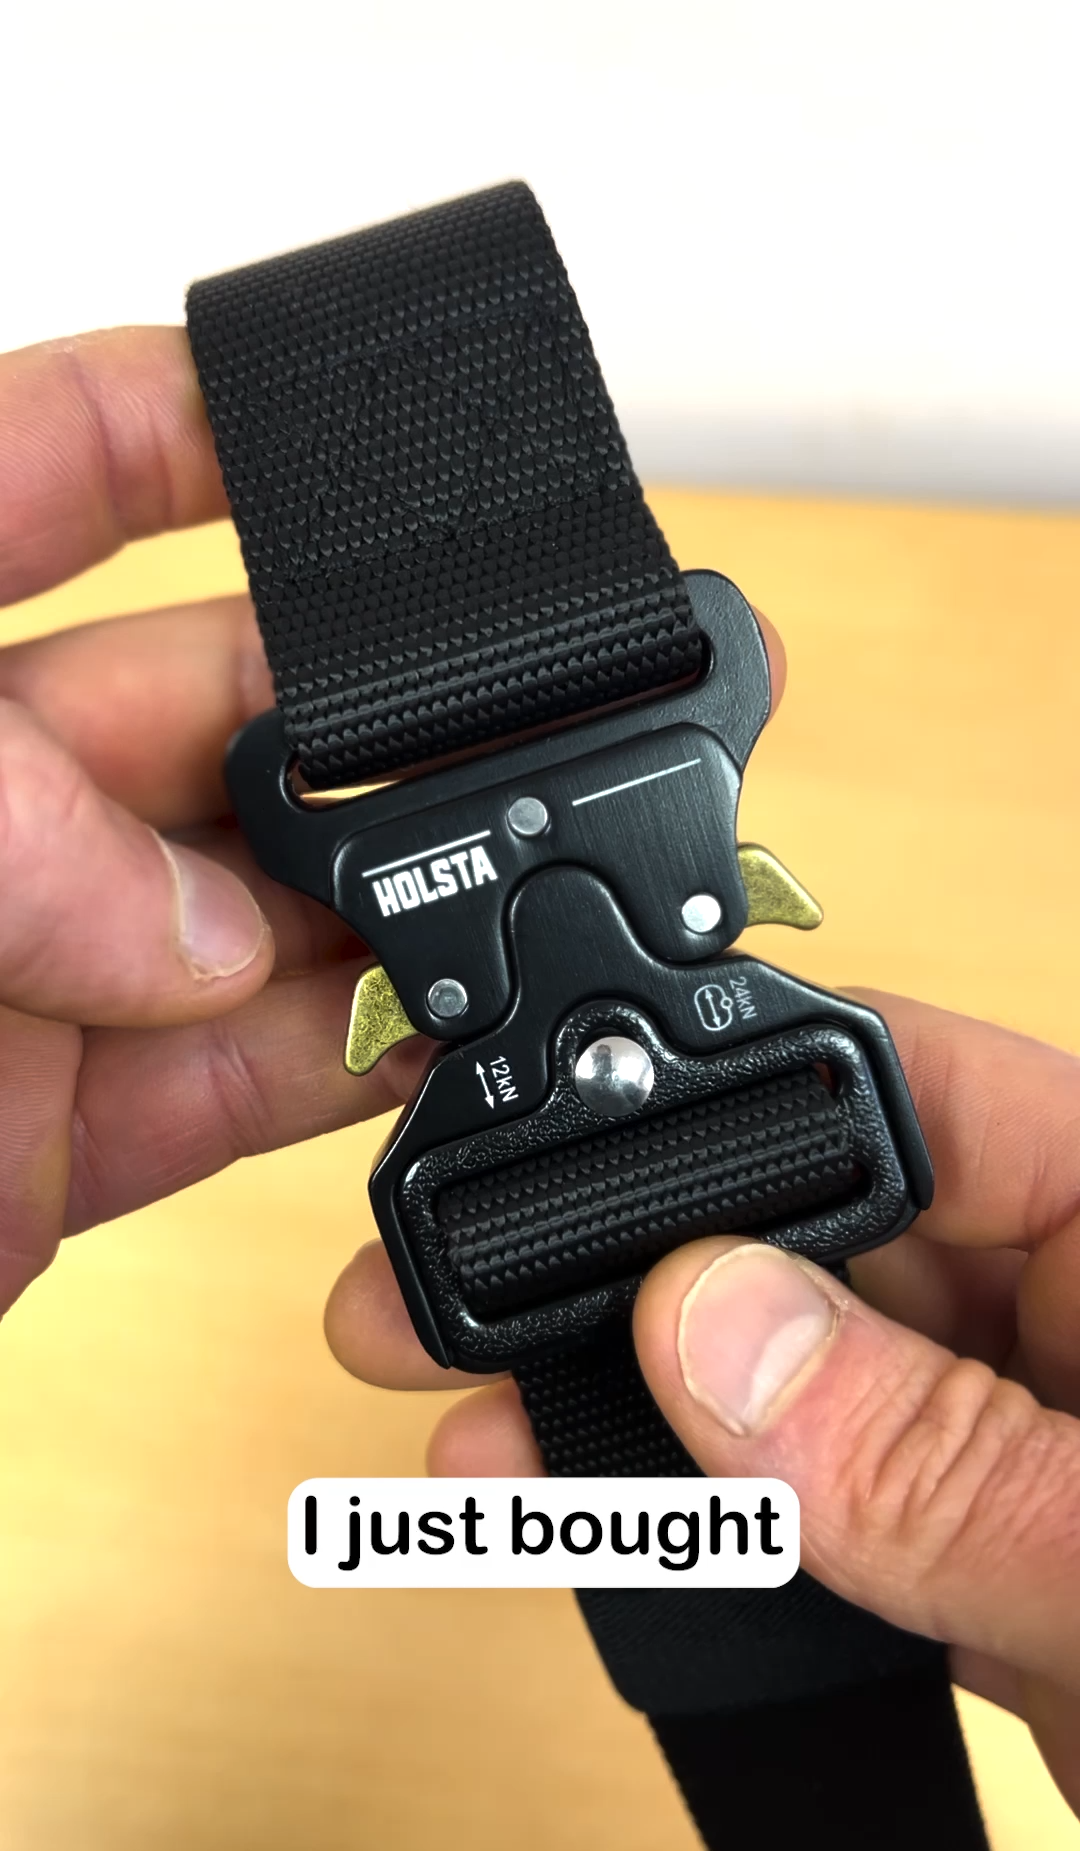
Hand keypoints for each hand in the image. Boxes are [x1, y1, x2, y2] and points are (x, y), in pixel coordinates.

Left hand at [0, 325, 431, 1314]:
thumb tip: (181, 913)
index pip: (48, 466)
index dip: (209, 432)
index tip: (367, 454)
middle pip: (192, 708)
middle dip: (345, 722)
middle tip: (474, 756)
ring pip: (234, 913)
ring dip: (369, 910)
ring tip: (488, 909)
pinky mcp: (28, 1149)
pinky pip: (221, 1093)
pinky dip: (332, 1075)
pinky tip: (420, 1044)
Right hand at [326, 994, 1079, 1817]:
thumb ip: (950, 1462)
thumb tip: (715, 1322)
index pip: (934, 1097)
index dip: (740, 1096)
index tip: (569, 1138)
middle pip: (817, 1224)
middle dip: (626, 1257)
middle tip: (455, 1277)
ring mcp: (1025, 1431)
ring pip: (786, 1367)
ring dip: (620, 1394)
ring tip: (467, 1413)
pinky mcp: (980, 1547)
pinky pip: (803, 1491)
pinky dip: (683, 1506)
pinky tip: (571, 1502)